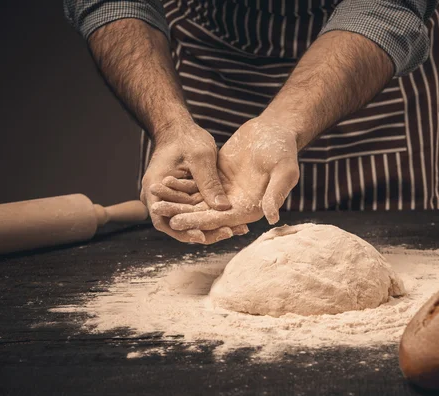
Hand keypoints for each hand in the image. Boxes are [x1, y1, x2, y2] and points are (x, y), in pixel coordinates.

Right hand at [140, 120, 233, 241]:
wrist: (179, 129)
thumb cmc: (186, 138)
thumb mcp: (200, 157)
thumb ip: (209, 182)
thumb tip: (223, 208)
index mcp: (155, 189)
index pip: (165, 220)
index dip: (183, 230)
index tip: (203, 236)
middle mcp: (160, 199)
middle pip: (180, 225)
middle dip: (205, 232)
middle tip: (230, 233)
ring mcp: (172, 200)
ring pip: (190, 220)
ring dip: (212, 227)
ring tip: (238, 229)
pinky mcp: (185, 198)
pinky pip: (197, 212)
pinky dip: (212, 216)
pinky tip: (234, 220)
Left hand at [158, 118, 299, 231]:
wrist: (275, 130)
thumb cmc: (283, 150)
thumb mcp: (284, 170)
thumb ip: (276, 193)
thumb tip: (271, 217)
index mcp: (253, 208)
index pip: (222, 220)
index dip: (199, 221)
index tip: (178, 223)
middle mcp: (237, 205)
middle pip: (205, 214)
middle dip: (182, 214)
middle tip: (159, 213)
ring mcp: (226, 193)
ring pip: (198, 201)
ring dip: (177, 202)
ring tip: (154, 202)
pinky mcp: (217, 180)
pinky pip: (196, 186)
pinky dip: (181, 186)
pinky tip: (162, 185)